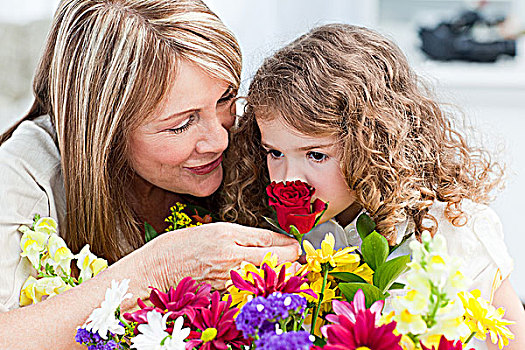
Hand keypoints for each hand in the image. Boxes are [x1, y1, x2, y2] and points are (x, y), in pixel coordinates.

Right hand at [140, 222, 300, 289]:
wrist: (157, 269)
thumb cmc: (184, 245)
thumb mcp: (218, 229)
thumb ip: (251, 236)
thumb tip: (279, 241)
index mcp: (232, 241)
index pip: (278, 246)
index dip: (293, 246)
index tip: (297, 245)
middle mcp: (234, 263)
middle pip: (280, 265)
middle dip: (291, 261)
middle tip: (291, 256)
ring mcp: (231, 283)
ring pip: (268, 279)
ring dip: (276, 274)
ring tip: (271, 267)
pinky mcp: (226, 297)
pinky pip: (251, 290)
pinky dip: (258, 285)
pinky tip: (252, 279)